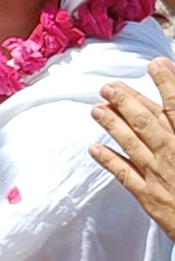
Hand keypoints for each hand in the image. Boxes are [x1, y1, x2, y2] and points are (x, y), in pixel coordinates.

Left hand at [90, 58, 174, 241]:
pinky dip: (108, 160)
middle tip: (108, 86)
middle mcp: (173, 154)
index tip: (155, 63)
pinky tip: (94, 148)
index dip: (167, 82)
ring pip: (130, 143)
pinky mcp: (149, 197)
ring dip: (111, 124)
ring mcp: (158, 175)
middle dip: (127, 101)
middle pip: (147, 121)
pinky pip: (124, 175)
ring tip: (95, 108)